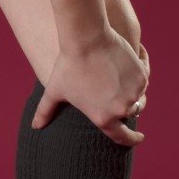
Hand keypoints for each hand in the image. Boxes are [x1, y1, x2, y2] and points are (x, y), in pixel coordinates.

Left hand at [31, 29, 148, 146]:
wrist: (86, 39)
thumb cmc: (68, 66)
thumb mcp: (55, 91)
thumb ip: (45, 111)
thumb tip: (34, 126)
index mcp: (103, 118)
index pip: (122, 137)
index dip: (131, 140)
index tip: (138, 138)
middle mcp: (122, 109)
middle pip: (130, 112)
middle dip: (126, 106)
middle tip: (119, 94)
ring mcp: (134, 93)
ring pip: (138, 95)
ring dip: (133, 89)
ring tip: (121, 75)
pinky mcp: (141, 75)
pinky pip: (144, 76)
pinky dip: (140, 68)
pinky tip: (132, 59)